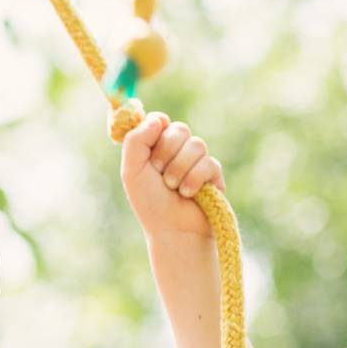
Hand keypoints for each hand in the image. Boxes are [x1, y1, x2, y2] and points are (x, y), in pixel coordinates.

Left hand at [120, 112, 225, 238]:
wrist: (172, 229)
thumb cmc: (149, 202)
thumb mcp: (132, 171)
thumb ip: (136, 141)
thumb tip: (158, 118)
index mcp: (155, 147)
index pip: (160, 120)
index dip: (156, 132)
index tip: (150, 152)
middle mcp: (176, 150)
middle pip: (179, 129)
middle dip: (166, 153)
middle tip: (159, 173)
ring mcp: (197, 160)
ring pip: (196, 144)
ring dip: (179, 169)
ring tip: (173, 188)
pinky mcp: (214, 173)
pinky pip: (208, 163)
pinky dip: (194, 180)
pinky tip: (189, 194)